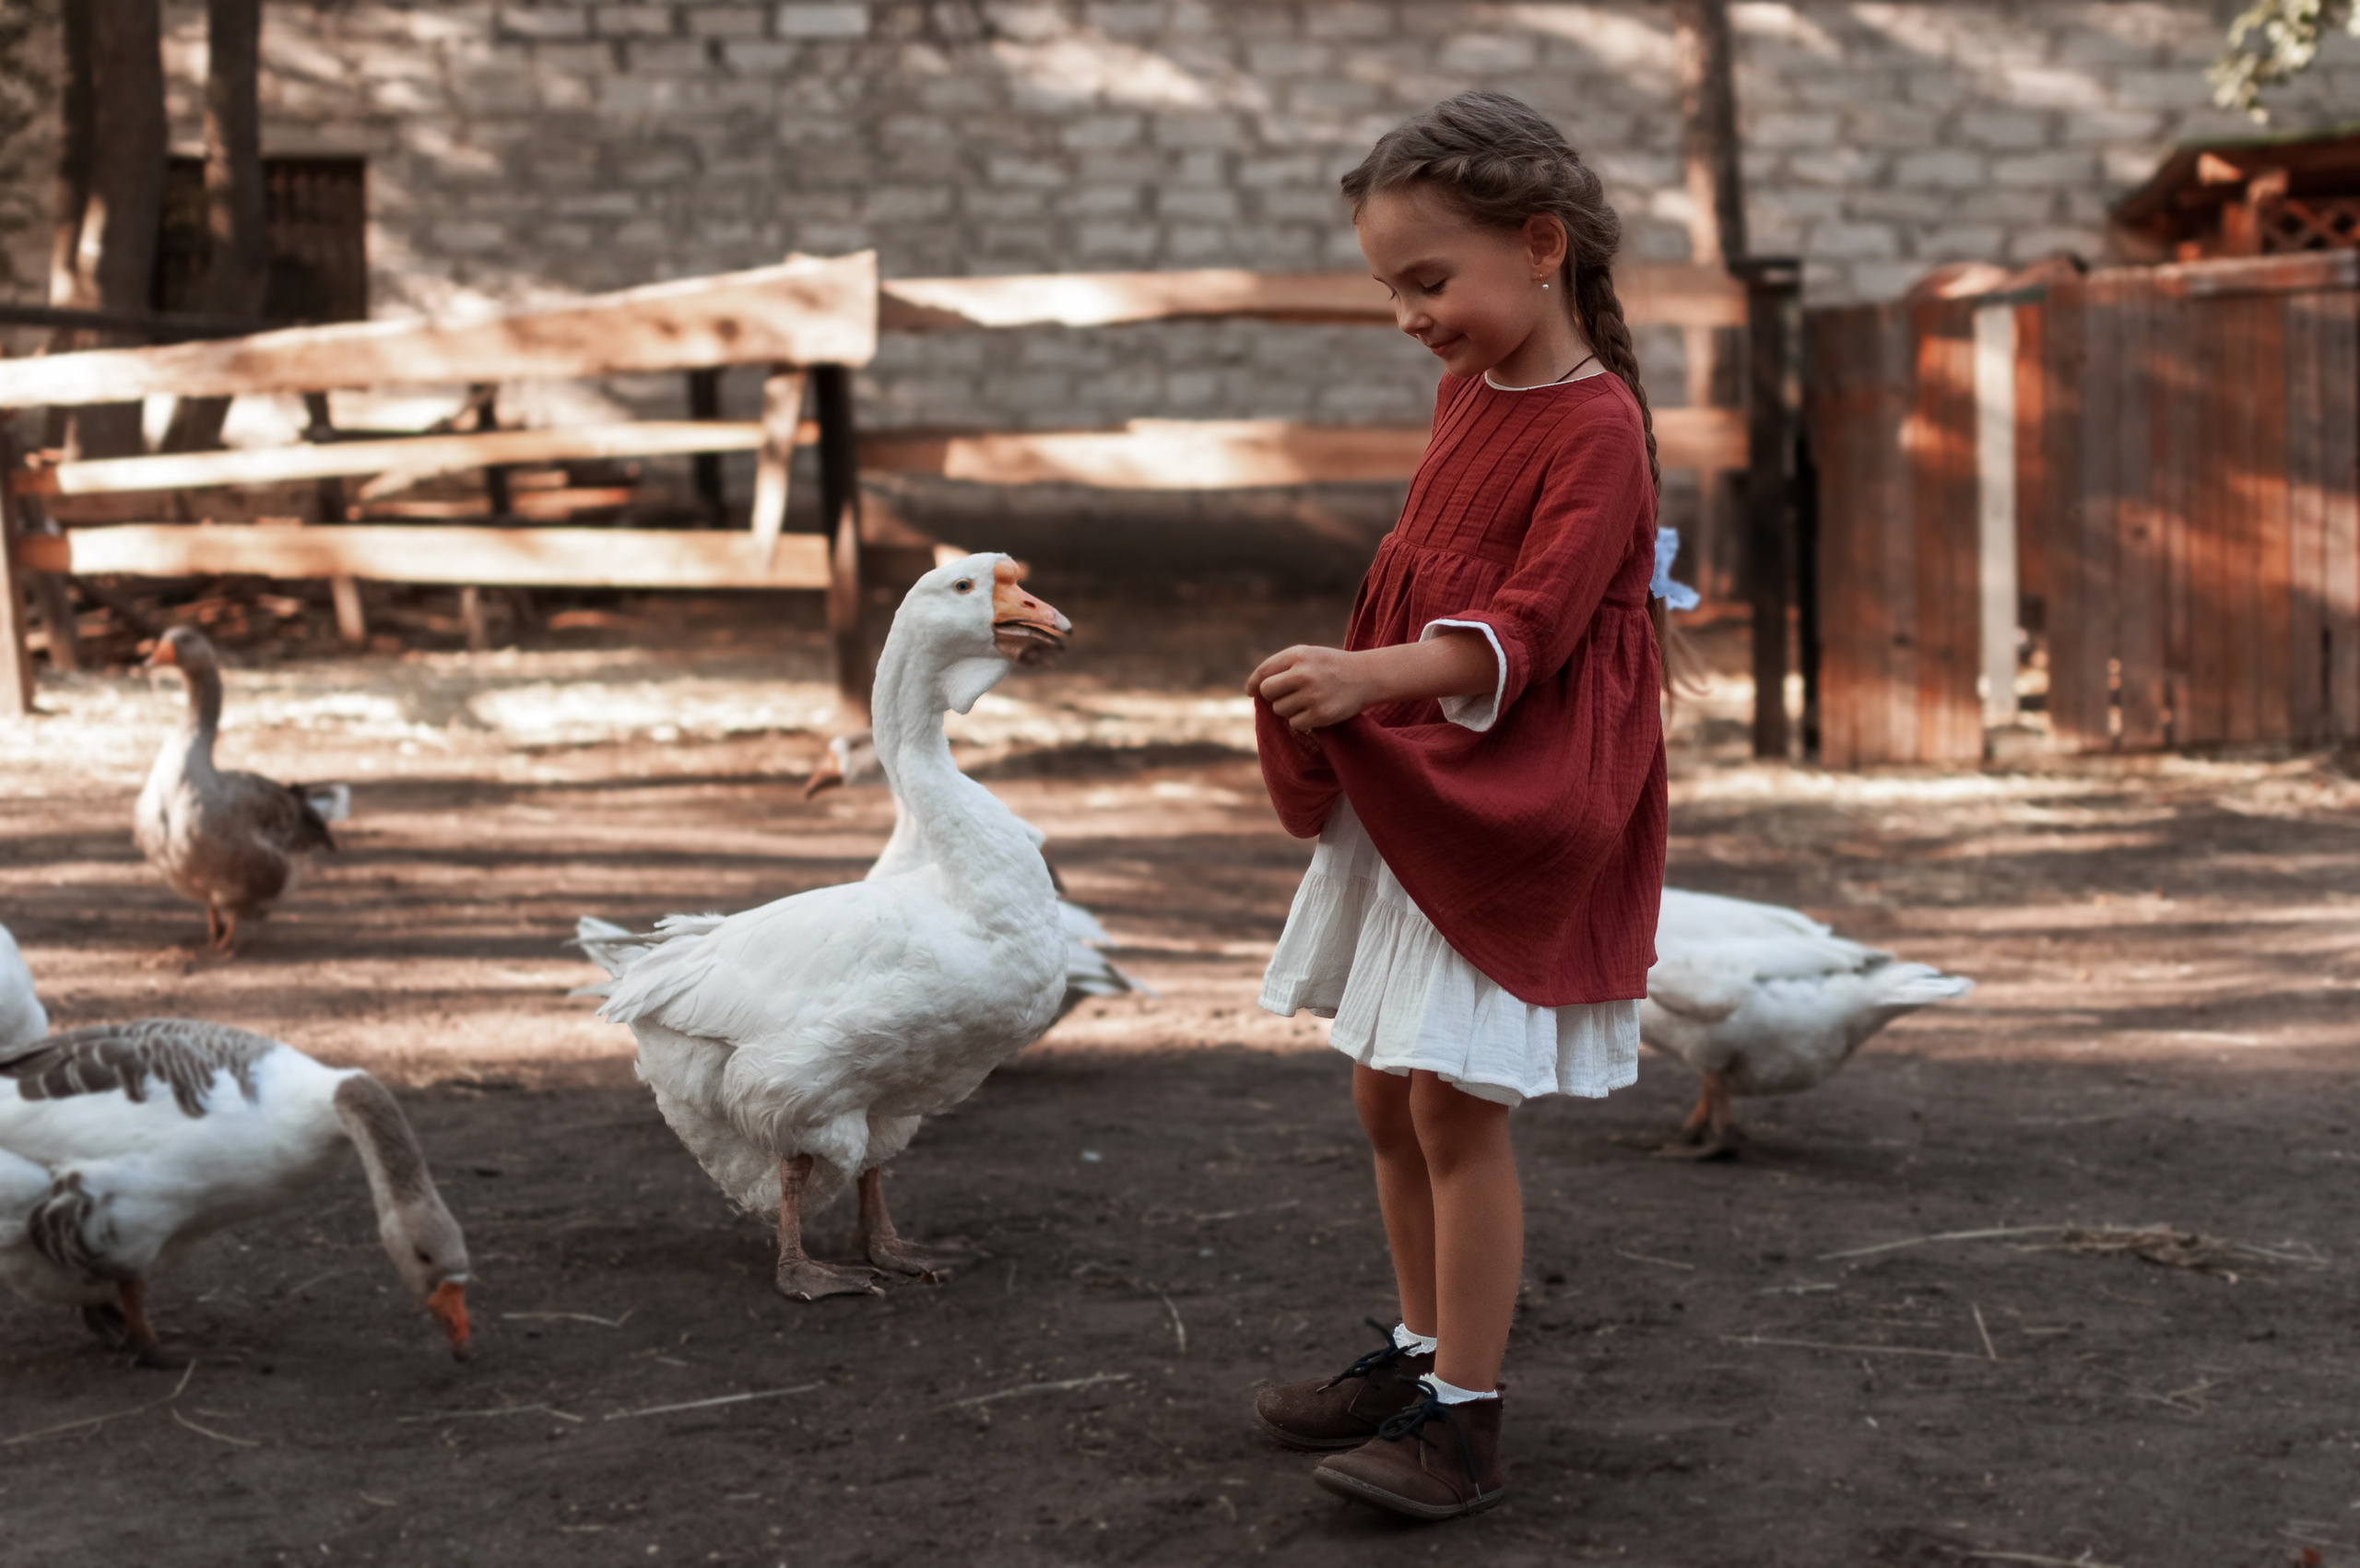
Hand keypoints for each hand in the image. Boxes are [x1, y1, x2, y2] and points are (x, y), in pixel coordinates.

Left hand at [1247, 644, 1377, 732]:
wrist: (1367, 676)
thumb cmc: (1332, 666)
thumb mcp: (1309, 655)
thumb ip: (1283, 666)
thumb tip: (1255, 689)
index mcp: (1298, 655)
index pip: (1263, 671)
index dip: (1253, 683)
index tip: (1251, 691)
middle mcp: (1303, 673)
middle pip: (1267, 692)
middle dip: (1273, 696)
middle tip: (1287, 696)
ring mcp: (1312, 695)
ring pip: (1279, 710)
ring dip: (1289, 709)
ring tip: (1307, 701)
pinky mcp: (1320, 714)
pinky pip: (1294, 723)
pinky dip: (1301, 721)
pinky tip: (1316, 711)